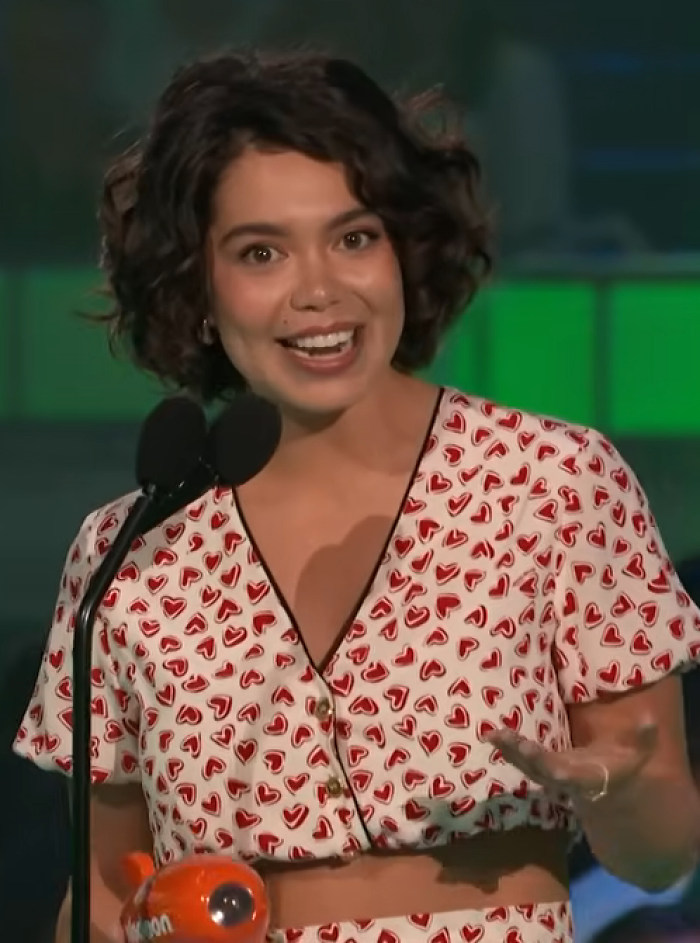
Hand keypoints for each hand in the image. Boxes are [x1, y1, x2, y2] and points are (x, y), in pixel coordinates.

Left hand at [487, 718, 658, 803]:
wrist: (612, 788)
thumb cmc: (623, 767)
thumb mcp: (637, 754)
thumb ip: (642, 739)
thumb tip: (649, 720)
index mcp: (585, 777)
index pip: (564, 773)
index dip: (547, 763)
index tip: (532, 751)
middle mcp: (564, 779)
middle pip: (537, 770)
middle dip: (519, 755)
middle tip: (499, 736)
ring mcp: (552, 776)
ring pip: (526, 767)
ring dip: (508, 751)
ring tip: (490, 734)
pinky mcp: (543, 768)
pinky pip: (523, 760)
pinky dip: (508, 749)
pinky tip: (493, 735)